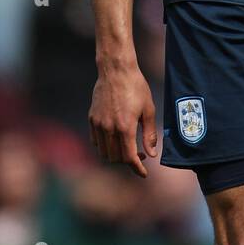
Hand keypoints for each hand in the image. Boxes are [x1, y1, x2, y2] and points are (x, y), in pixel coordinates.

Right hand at [88, 62, 157, 177]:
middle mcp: (109, 128)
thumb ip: (149, 134)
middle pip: (115, 158)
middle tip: (140, 155)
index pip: (129, 158)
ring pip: (104, 152)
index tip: (143, 173)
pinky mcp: (92, 118)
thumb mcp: (148, 110)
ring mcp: (98, 124)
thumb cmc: (136, 87)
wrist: (115, 70)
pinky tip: (115, 140)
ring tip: (127, 148)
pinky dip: (105, 147)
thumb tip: (152, 154)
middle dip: (128, 162)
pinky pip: (96, 141)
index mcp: (125, 127)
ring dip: (116, 156)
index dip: (137, 169)